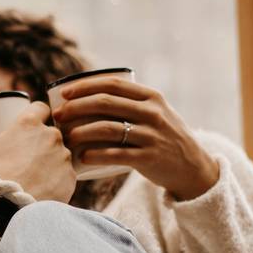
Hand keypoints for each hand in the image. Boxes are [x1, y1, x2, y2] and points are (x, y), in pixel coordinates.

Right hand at [0, 102, 76, 203]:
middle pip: (50, 133)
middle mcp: (51, 135)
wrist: (7, 210)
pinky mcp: (72, 178)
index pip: (40, 108)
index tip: (27, 127)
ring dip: (50, 161)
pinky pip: (66, 175)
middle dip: (41, 143)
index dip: (34, 115)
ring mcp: (64, 157)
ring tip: (35, 176)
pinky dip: (57, 180)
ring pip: (60, 154)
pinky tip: (45, 189)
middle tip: (26, 157)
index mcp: (29, 123)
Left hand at [52, 77, 218, 200]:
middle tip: (59, 115)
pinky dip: (96, 155)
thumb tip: (87, 98)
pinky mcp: (149, 158)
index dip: (85, 86)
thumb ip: (131, 104)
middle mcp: (152, 113)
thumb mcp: (156, 113)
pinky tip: (82, 156)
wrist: (193, 167)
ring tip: (66, 137)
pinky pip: (116, 154)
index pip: (112, 84)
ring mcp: (152, 135)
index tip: (65, 93)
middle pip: (105, 103)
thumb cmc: (165, 137)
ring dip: (81, 131)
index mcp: (151, 97)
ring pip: (108, 128)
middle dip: (77, 107)